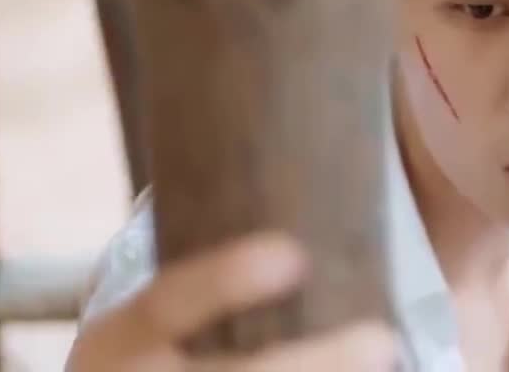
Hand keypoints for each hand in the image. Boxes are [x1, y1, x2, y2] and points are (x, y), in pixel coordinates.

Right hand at [65, 232, 397, 370]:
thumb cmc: (147, 353)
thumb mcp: (143, 317)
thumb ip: (188, 266)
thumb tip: (269, 156)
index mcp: (117, 341)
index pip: (164, 304)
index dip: (223, 279)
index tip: (293, 254)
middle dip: (310, 365)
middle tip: (382, 339)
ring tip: (391, 363)